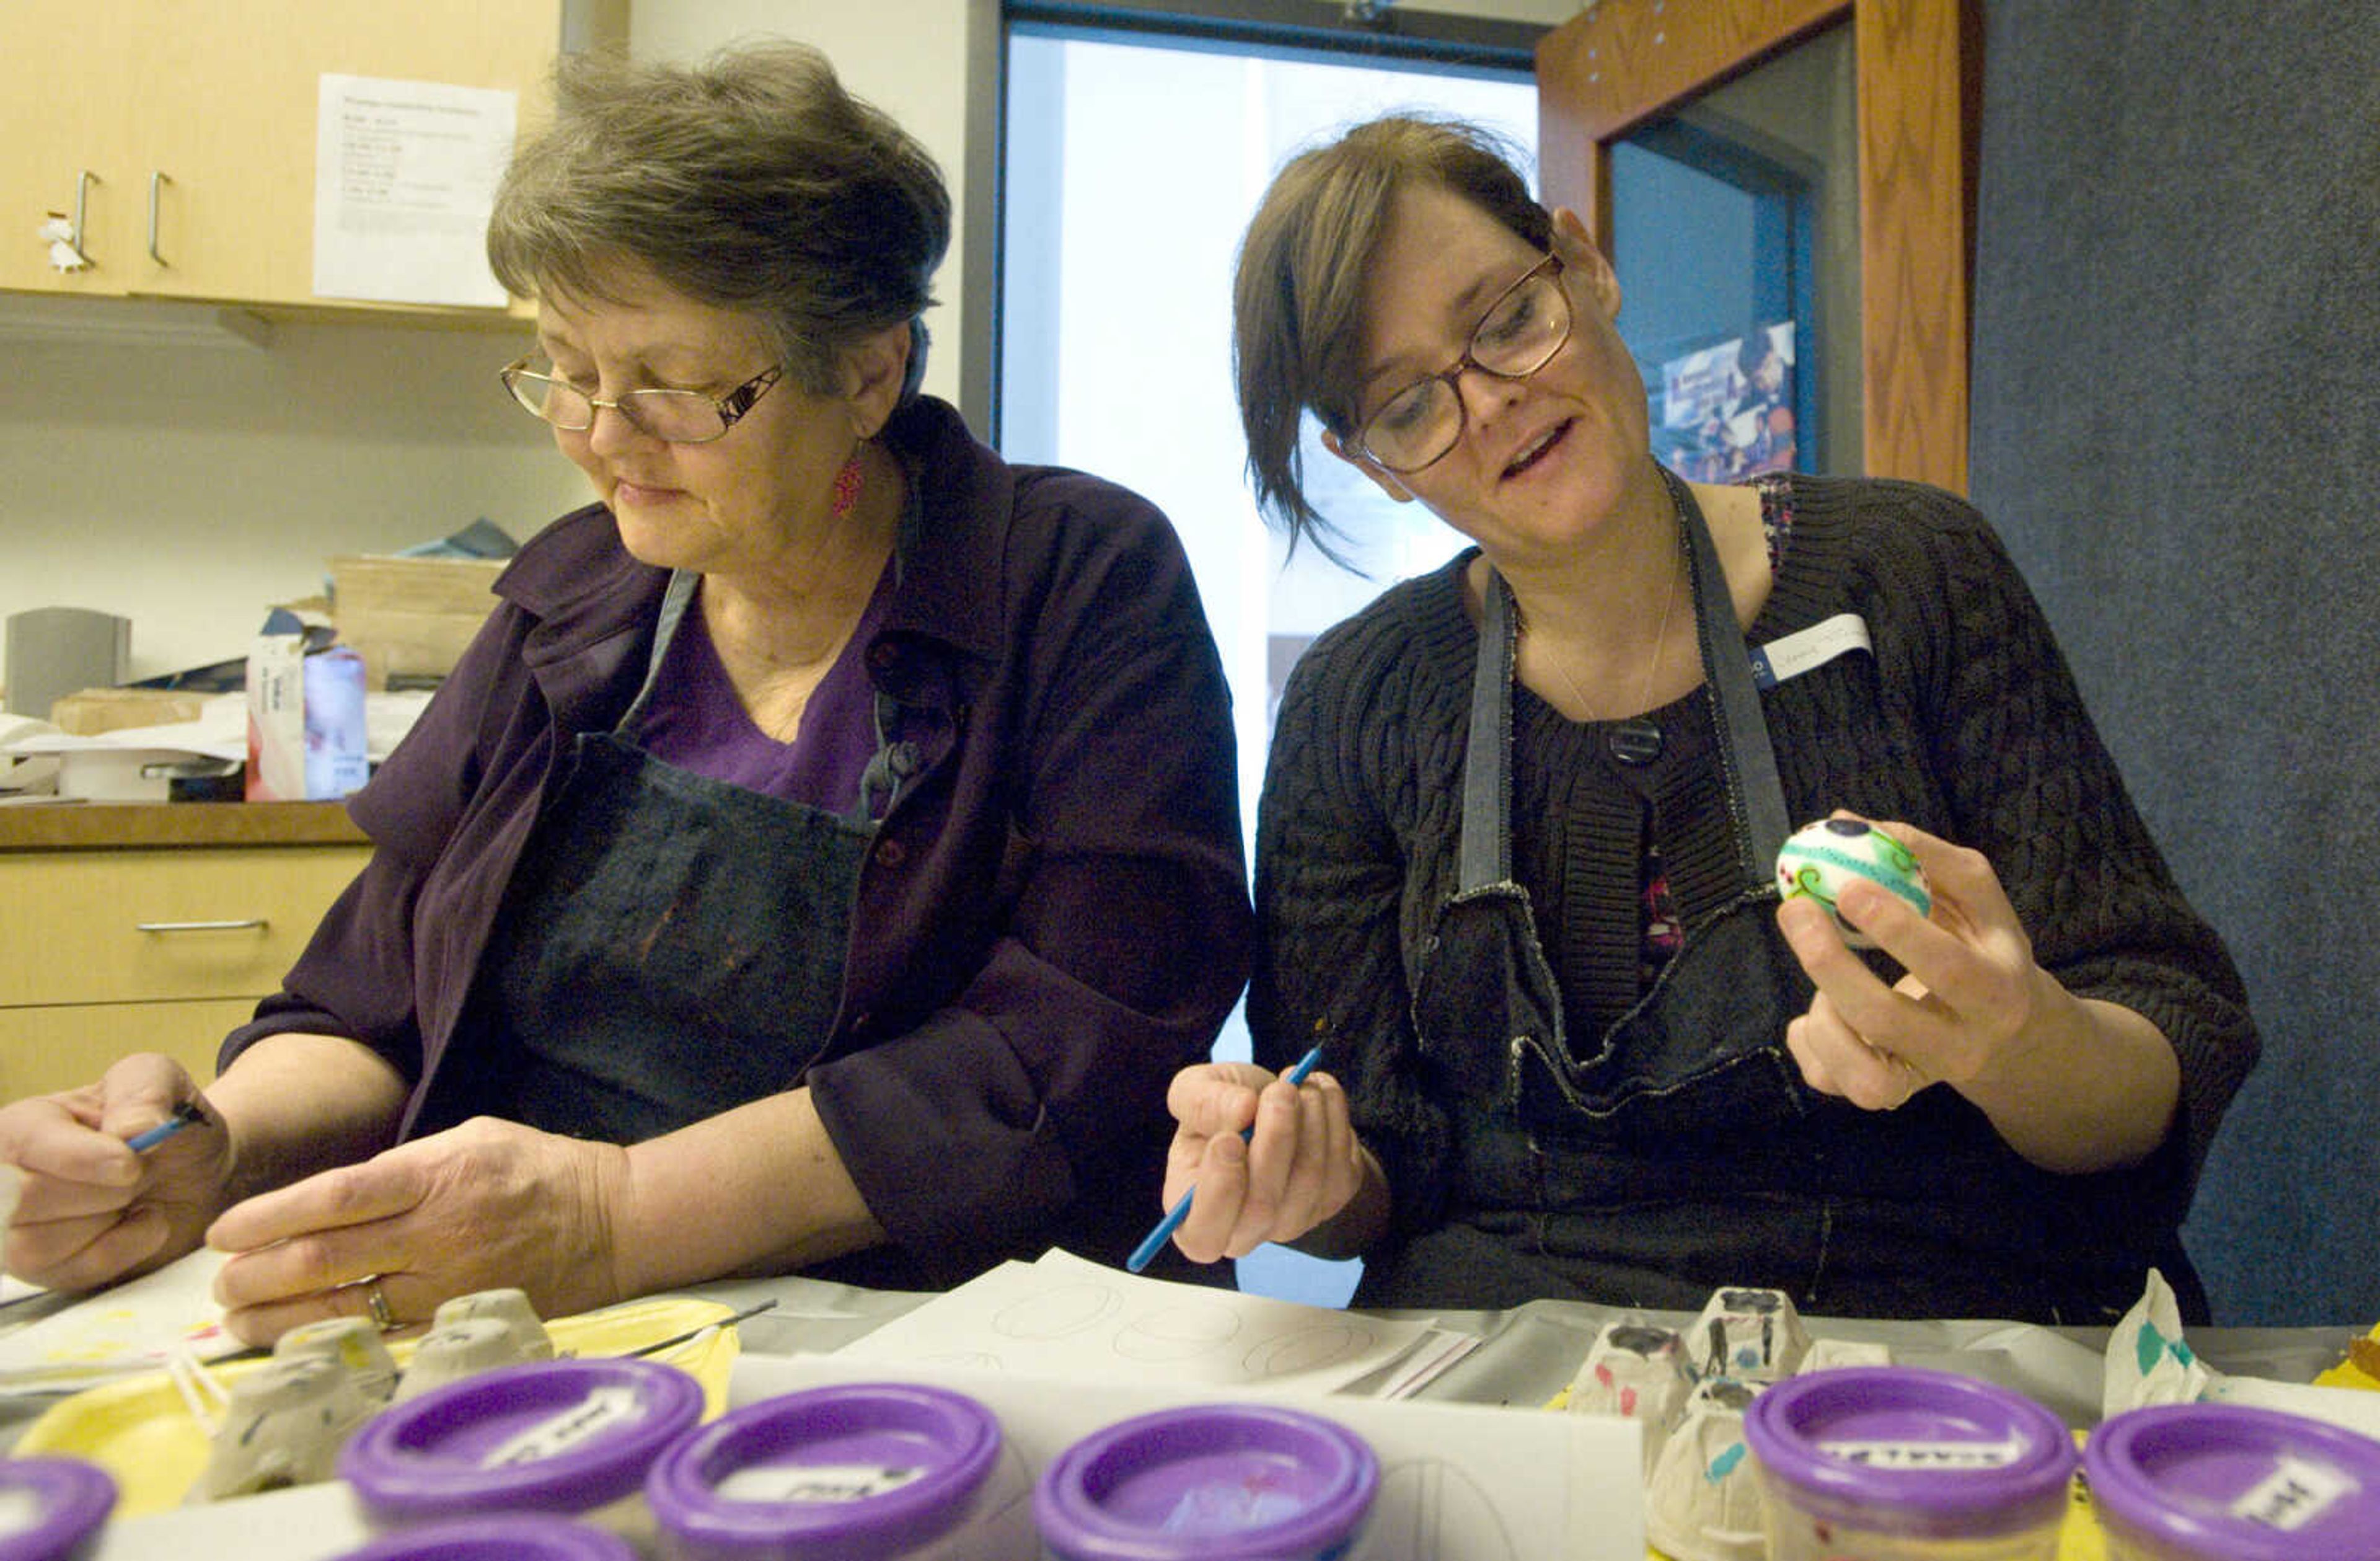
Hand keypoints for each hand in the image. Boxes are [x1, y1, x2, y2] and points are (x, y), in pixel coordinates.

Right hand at [0, 1055, 230, 1292]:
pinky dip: (124, 1250)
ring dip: (108, 1222)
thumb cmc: (166, 1123)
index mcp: (24, 1125)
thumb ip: (143, 1089)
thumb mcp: (161, 1081)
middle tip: (141, 1173)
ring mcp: (18, 1231)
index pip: (26, 1144)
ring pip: (36, 1245)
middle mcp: (6, 1178)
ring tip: (138, 1197)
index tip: (131, 1163)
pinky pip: (73, 1273)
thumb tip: (130, 1129)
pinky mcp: (48, 1271)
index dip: (81, 1158)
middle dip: (102, 1191)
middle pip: (24, 1199)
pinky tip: (144, 1222)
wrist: (198, 1172)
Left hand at [205, 1115, 630, 1345]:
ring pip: (348, 1307)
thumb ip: (404, 1165)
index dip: (272, 1217)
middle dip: (260, 1275)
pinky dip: (335, 1341)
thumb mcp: (471, 1136)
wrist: (614, 1220)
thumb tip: (332, 1196)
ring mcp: (451, 1281)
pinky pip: (387, 1335)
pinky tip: (296, 1344)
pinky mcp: (462, 1317)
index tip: (223, 1232)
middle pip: (329, 1258)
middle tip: (219, 1286)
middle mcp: (438, 1230)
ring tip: (238, 1321)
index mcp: (437, 1174)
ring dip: (281, 1319)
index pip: (337, 1197)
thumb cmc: (537, 1168)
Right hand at [1160, 1061, 1363, 1263]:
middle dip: (1276, 1140)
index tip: (1228, 1139)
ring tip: (1295, 1083)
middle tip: (1280, 1091)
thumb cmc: (1222, 1107)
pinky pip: (1340, 1165)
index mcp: (1195, 1213)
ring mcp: (1292, 1221)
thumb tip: (1241, 1112)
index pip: (1204, 1235)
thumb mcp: (1194, 1090)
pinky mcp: (1332, 1200)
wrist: (1273, 1107)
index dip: (1218, 1192)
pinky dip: (1333, 1117)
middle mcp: (1244, 1231)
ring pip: (1308, 1181)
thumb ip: (1200, 1102)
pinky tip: (1317, 1093)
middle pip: (1263, 1207)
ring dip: (1309, 1120)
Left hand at [1777, 818, 2058, 1112]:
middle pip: (1887, 1020)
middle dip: (1830, 964)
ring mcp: (1920, 1080)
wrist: (2009, 1035)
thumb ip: (1923, 857)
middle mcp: (1962, 1048)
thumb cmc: (1983, 948)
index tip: (1848, 885)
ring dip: (1822, 1012)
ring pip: (1858, 1072)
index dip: (1896, 929)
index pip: (1949, 967)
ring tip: (1823, 975)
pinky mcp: (1883, 1094)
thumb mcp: (1976, 896)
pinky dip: (1807, 1045)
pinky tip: (1814, 1014)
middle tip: (1796, 909)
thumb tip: (1845, 821)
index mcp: (1998, 993)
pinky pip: (1829, 1082)